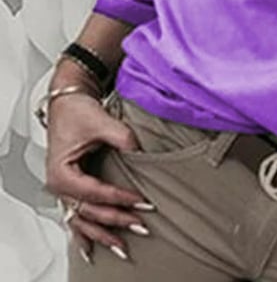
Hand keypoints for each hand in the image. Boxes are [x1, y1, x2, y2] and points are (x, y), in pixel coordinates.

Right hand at [43, 85, 152, 262]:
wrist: (67, 102)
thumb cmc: (77, 111)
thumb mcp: (101, 122)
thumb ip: (121, 138)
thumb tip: (140, 152)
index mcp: (62, 172)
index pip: (94, 192)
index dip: (119, 198)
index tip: (141, 201)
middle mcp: (60, 186)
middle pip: (89, 212)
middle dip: (116, 221)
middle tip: (141, 225)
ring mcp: (65, 190)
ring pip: (83, 221)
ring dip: (103, 234)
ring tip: (123, 247)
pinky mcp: (73, 188)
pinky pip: (78, 217)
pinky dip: (87, 233)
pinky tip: (95, 249)